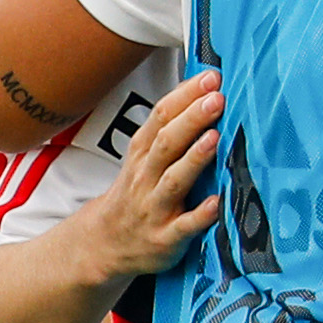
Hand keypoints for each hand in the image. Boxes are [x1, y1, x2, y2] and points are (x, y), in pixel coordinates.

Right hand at [69, 73, 226, 279]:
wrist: (104, 244)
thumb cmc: (136, 193)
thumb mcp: (142, 158)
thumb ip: (169, 129)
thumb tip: (204, 91)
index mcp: (141, 154)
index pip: (160, 117)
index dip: (184, 96)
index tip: (210, 78)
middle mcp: (145, 178)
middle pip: (166, 143)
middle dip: (191, 119)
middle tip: (216, 98)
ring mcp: (155, 208)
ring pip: (173, 180)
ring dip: (194, 158)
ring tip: (215, 137)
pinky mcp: (165, 239)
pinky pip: (184, 226)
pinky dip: (200, 215)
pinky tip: (217, 202)